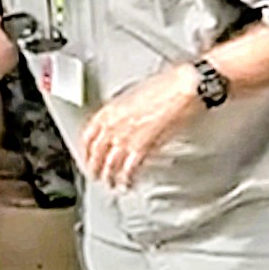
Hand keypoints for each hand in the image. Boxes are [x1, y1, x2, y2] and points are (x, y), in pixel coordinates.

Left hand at [80, 65, 202, 189]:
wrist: (182, 88)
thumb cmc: (165, 86)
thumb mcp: (134, 94)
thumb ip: (122, 111)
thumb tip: (120, 121)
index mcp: (110, 110)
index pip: (88, 135)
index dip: (86, 150)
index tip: (88, 156)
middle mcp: (113, 124)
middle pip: (97, 153)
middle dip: (95, 167)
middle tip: (95, 175)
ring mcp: (126, 137)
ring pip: (110, 163)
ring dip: (109, 177)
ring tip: (111, 183)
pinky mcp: (142, 147)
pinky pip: (129, 168)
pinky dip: (127, 178)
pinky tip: (128, 183)